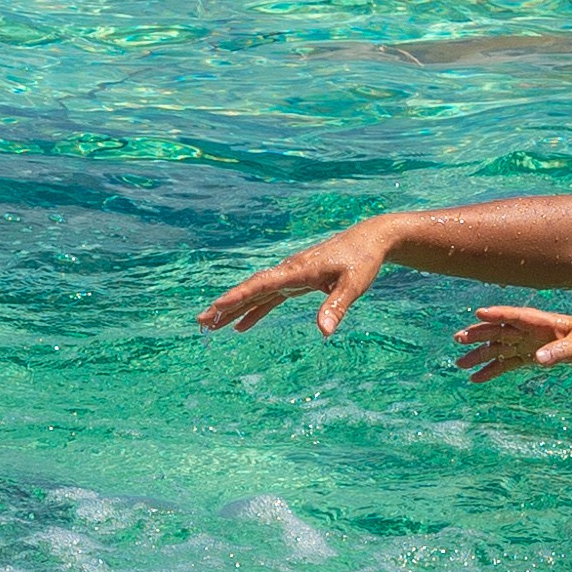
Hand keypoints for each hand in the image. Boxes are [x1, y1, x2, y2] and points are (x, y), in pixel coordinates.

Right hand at [198, 224, 398, 336]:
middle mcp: (288, 271)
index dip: (239, 296)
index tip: (217, 306)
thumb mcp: (354, 285)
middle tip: (201, 321)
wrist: (369, 239)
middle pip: (251, 289)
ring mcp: (290, 276)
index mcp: (298, 270)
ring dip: (233, 309)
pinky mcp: (296, 281)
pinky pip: (269, 298)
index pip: (262, 285)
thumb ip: (337, 307)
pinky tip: (241, 326)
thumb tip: (324, 332)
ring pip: (256, 294)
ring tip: (210, 324)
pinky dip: (254, 311)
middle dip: (225, 305)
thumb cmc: (363, 261)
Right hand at [457, 305, 571, 381]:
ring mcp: (526, 343)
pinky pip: (505, 363)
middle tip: (459, 338)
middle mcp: (529, 330)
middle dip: (479, 333)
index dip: (498, 314)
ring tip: (460, 363)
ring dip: (479, 354)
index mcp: (542, 321)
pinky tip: (476, 378)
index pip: (516, 316)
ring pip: (497, 347)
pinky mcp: (527, 356)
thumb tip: (538, 358)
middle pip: (499, 330)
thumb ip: (560, 351)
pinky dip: (491, 370)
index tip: (479, 312)